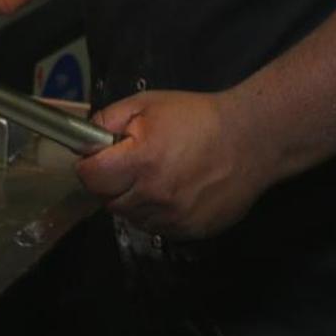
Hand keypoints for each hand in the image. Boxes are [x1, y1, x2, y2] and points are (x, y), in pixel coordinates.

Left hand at [74, 90, 276, 239]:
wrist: (252, 140)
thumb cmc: (197, 117)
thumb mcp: (147, 104)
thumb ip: (107, 121)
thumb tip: (84, 140)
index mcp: (141, 161)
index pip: (90, 178)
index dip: (89, 165)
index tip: (99, 157)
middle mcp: (155, 196)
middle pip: (108, 200)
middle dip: (110, 183)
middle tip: (128, 165)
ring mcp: (174, 218)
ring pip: (130, 217)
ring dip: (132, 200)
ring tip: (154, 176)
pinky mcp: (190, 231)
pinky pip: (156, 227)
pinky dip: (155, 213)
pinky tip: (172, 191)